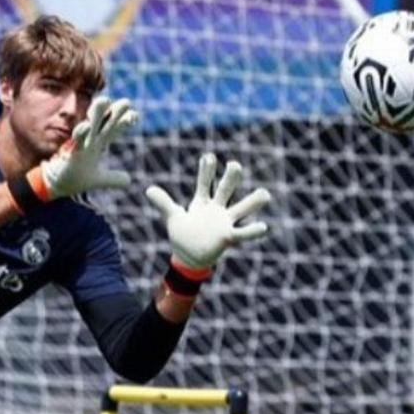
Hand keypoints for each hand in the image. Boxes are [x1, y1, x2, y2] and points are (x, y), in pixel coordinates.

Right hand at [27, 96, 137, 200]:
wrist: (57, 186)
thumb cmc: (75, 177)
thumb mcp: (98, 179)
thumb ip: (113, 178)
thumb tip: (128, 180)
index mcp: (99, 143)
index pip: (114, 128)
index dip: (124, 121)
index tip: (135, 116)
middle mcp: (91, 140)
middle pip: (105, 121)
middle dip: (115, 111)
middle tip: (126, 102)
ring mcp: (81, 144)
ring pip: (90, 124)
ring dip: (97, 113)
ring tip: (104, 101)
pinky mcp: (71, 152)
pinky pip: (76, 140)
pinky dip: (81, 132)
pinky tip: (86, 126)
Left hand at [145, 154, 270, 269]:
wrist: (189, 257)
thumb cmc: (183, 234)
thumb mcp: (172, 217)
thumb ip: (164, 203)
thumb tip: (148, 189)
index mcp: (203, 202)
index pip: (205, 182)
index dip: (206, 171)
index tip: (208, 157)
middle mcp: (217, 209)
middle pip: (225, 190)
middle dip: (230, 178)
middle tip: (234, 165)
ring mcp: (225, 222)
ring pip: (241, 209)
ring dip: (253, 202)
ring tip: (265, 194)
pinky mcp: (228, 237)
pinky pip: (243, 233)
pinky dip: (253, 231)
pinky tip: (263, 227)